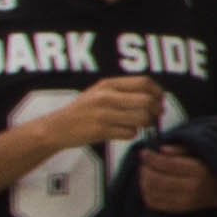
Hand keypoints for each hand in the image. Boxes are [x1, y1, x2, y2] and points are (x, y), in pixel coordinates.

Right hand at [42, 75, 164, 154]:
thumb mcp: (100, 92)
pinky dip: (132, 134)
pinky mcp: (101, 131)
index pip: (144, 82)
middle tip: (154, 116)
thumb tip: (156, 96)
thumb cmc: (84, 109)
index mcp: (108, 84)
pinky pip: (130, 133)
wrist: (57, 127)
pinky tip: (124, 132)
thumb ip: (124, 91)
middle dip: (155, 110)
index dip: (157, 92)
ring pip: (141, 118)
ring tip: (138, 124)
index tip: (159, 100)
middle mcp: (106, 97)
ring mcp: (103, 114)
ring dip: (145, 124)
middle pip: (147, 101)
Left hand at [134, 145, 216, 215]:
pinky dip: (146, 194)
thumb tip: (161, 149)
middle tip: (143, 163)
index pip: (167, 164)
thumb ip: (181, 149)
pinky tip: (148, 185)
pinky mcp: (180, 209)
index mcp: (198, 170)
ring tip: (145, 173)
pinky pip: (155, 203)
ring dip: (143, 182)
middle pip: (158, 180)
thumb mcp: (199, 153)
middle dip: (145, 170)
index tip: (144, 152)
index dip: (151, 158)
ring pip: (153, 192)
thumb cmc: (209, 166)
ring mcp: (185, 201)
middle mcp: (192, 187)